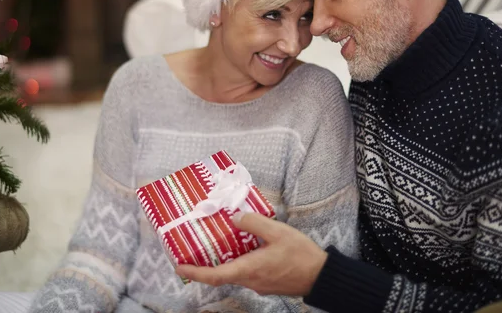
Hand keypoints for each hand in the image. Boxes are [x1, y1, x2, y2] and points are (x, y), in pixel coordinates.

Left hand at [175, 213, 327, 295]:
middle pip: (222, 274)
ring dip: (225, 260)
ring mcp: (260, 284)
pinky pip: (248, 272)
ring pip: (236, 272)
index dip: (195, 272)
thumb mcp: (278, 232)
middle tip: (196, 248)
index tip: (179, 266)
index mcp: (249, 270)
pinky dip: (240, 260)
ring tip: (220, 241)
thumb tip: (235, 218)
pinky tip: (246, 246)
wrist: (322, 276)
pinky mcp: (268, 282)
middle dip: (206, 263)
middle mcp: (251, 281)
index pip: (215, 275)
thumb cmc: (301, 255)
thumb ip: (254, 223)